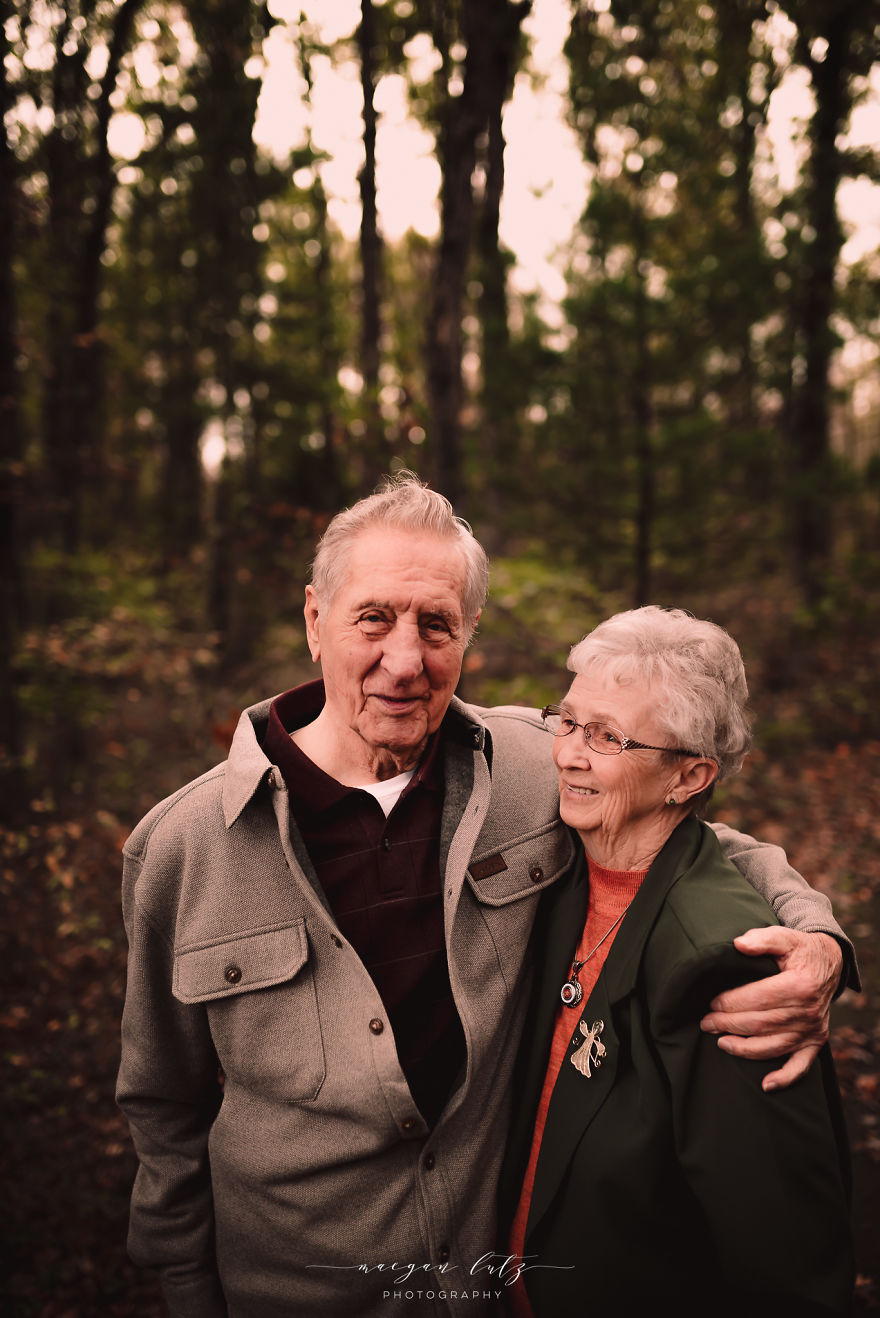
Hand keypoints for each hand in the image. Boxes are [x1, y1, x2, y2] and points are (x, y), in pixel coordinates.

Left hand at [699, 927, 842, 1091]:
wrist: (829, 964)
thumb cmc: (800, 950)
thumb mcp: (785, 936)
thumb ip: (762, 939)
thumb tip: (738, 945)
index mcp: (800, 985)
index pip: (758, 999)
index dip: (731, 1002)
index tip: (711, 1002)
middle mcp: (808, 1012)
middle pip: (760, 1024)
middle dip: (728, 1024)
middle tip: (706, 1023)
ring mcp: (812, 1030)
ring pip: (772, 1046)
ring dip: (744, 1049)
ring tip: (720, 1043)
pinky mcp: (815, 1041)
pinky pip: (801, 1066)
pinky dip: (784, 1078)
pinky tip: (765, 1085)